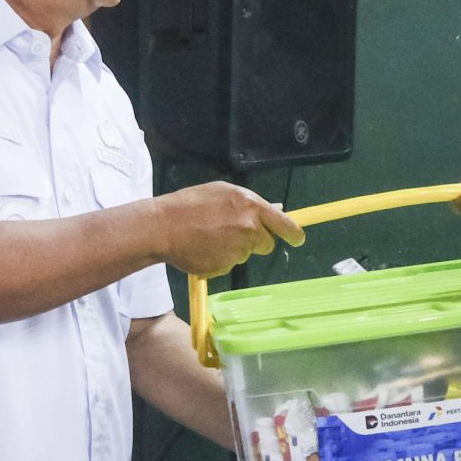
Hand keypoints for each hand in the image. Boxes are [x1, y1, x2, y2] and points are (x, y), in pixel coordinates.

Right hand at [151, 183, 305, 277]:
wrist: (162, 226)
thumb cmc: (190, 204)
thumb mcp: (223, 192)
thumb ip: (252, 203)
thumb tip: (277, 208)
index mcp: (251, 206)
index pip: (285, 224)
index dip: (294, 233)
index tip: (298, 238)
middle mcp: (249, 229)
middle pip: (267, 244)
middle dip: (256, 241)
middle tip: (232, 232)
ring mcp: (237, 251)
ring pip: (245, 254)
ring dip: (234, 249)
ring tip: (209, 236)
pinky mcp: (225, 268)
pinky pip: (229, 265)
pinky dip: (219, 259)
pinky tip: (203, 248)